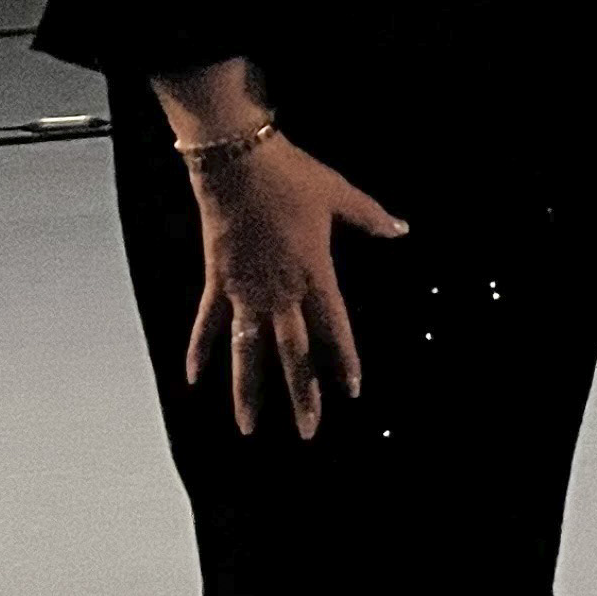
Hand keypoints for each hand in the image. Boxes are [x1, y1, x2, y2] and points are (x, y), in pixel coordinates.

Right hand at [182, 136, 407, 437]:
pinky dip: (200, 350)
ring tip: (250, 428)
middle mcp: (280, 292)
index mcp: (314, 273)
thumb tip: (402, 229)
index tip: (352, 391)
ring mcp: (245, 291)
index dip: (344, 360)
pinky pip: (207, 324)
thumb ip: (370, 217)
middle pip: (293, 353)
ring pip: (247, 352)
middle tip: (309, 431)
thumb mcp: (338, 194)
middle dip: (302, 394)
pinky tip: (194, 380)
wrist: (238, 163)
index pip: (334, 327)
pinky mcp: (218, 282)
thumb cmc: (292, 176)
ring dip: (248, 391)